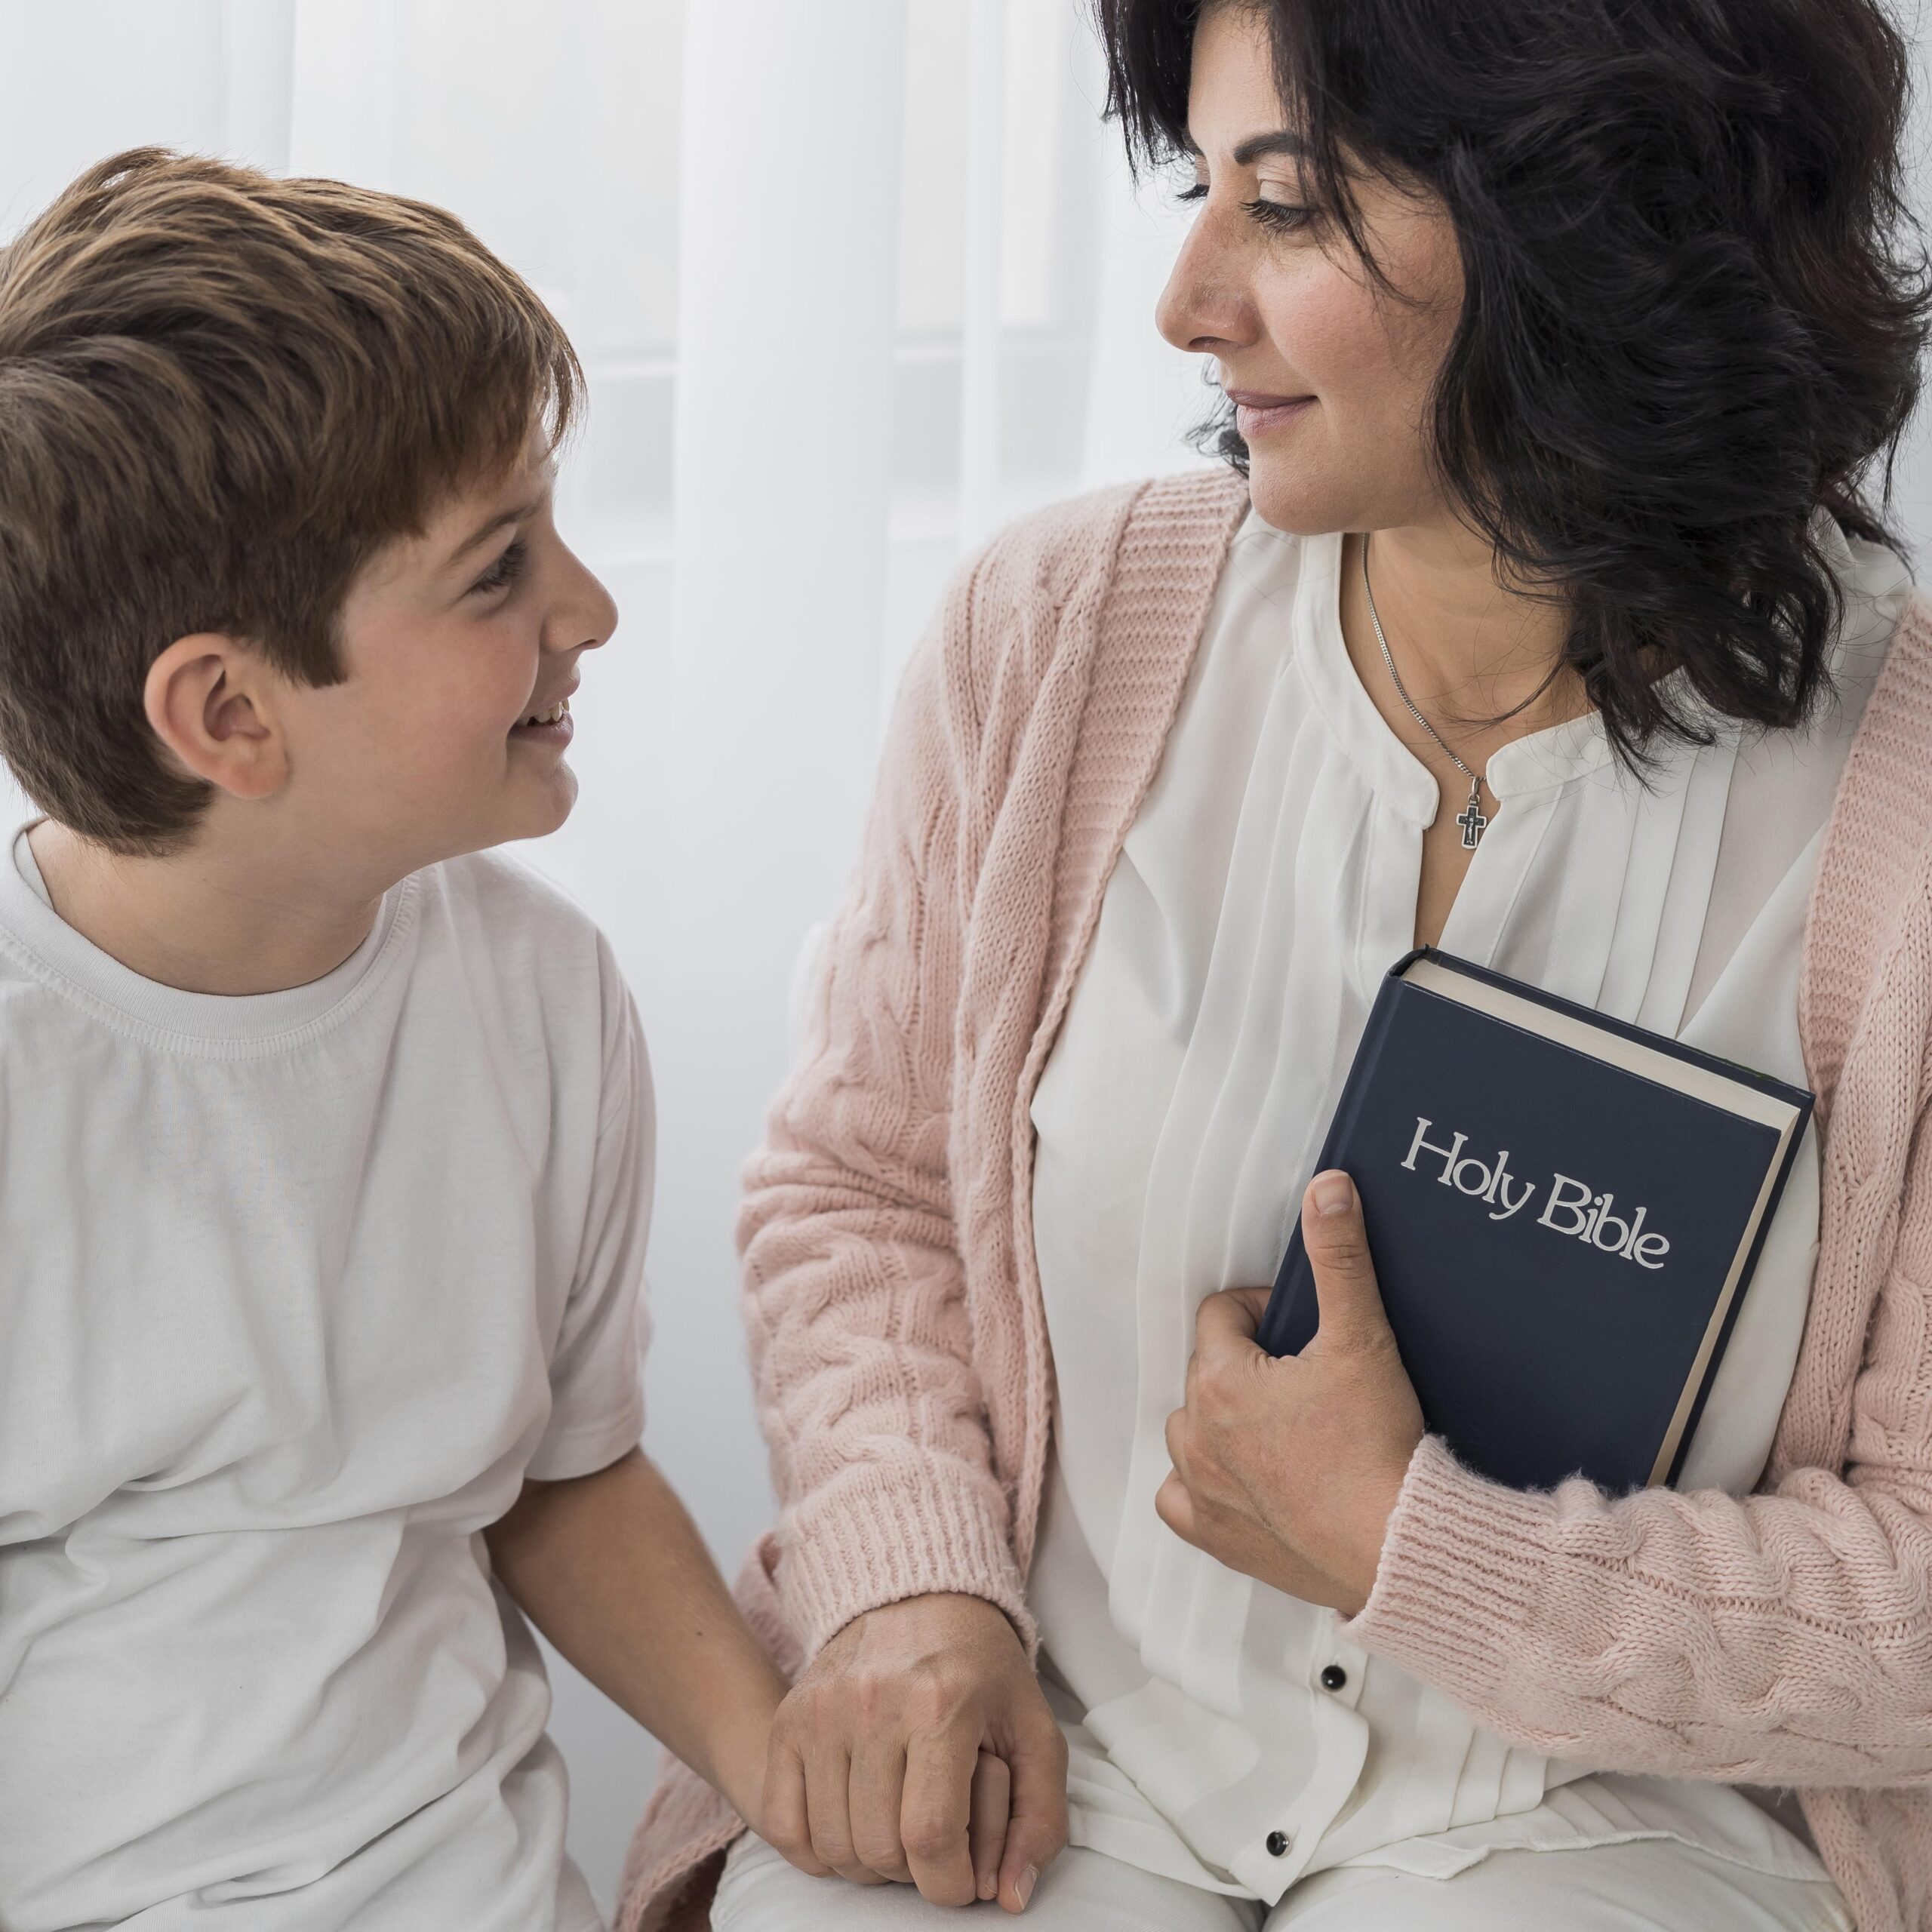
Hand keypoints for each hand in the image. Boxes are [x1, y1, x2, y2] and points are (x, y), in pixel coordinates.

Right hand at [762, 1591, 1068, 1912]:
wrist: (921, 1599)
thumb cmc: (981, 1671)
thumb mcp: (1035, 1732)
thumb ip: (1040, 1819)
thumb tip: (1011, 1896)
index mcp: (940, 1704)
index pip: (931, 1837)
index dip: (949, 1883)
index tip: (960, 1877)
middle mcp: (873, 1703)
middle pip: (878, 1848)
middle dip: (912, 1872)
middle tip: (931, 1844)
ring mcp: (822, 1709)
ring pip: (832, 1845)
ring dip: (867, 1863)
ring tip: (896, 1831)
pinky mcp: (789, 1718)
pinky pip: (785, 1824)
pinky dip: (816, 1849)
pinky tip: (851, 1825)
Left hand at [1157, 1169, 1424, 1614]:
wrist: (1397, 1544)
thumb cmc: (1378, 1444)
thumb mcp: (1361, 1337)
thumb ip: (1339, 1258)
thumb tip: (1327, 1186)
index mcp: (1218, 1378)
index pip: (1222, 1314)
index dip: (1264, 1310)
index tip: (1307, 1329)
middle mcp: (1193, 1432)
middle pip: (1208, 1370)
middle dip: (1248, 1365)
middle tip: (1308, 1379)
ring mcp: (1199, 1488)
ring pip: (1192, 1431)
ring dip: (1224, 1423)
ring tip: (1286, 1428)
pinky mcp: (1215, 1536)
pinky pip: (1180, 1501)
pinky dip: (1205, 1488)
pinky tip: (1247, 1482)